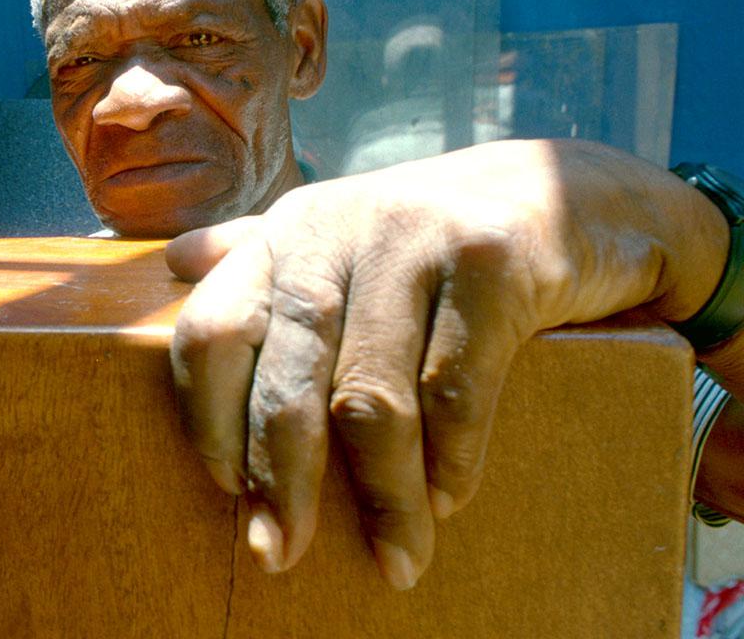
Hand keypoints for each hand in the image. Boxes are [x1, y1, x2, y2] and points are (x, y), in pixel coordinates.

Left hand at [167, 139, 727, 588]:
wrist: (573, 190)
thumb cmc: (435, 235)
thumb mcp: (341, 232)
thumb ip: (259, 251)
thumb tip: (174, 262)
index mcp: (287, 231)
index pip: (211, 331)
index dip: (207, 418)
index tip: (229, 489)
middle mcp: (336, 225)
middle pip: (286, 377)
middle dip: (282, 479)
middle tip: (280, 553)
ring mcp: (413, 237)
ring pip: (373, 397)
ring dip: (382, 495)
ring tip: (396, 557)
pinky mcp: (492, 258)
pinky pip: (456, 388)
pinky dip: (450, 461)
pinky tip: (447, 501)